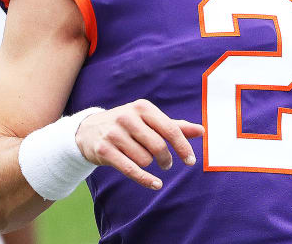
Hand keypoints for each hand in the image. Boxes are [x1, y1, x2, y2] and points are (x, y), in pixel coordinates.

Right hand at [75, 99, 203, 190]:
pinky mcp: (103, 150)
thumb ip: (175, 126)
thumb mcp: (149, 120)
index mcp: (143, 107)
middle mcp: (128, 117)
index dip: (183, 146)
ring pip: (144, 159)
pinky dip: (146, 179)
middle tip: (167, 163)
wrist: (88, 129)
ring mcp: (114, 134)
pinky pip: (130, 169)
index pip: (170, 128)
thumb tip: (202, 131)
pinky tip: (156, 184)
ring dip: (150, 164)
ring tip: (146, 160)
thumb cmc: (128, 125)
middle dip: (166, 159)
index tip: (191, 161)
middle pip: (158, 146)